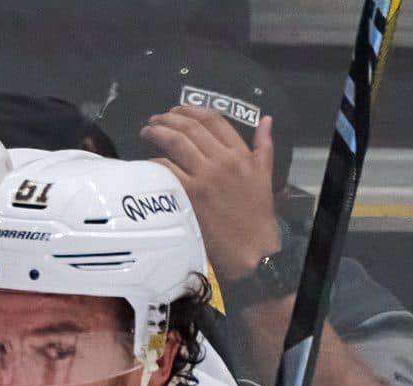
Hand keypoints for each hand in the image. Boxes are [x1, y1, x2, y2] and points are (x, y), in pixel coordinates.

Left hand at [141, 108, 281, 284]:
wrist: (250, 247)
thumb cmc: (256, 214)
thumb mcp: (266, 174)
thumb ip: (263, 145)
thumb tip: (266, 119)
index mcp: (240, 154)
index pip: (214, 120)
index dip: (192, 110)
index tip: (178, 110)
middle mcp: (222, 161)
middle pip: (191, 128)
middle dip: (169, 119)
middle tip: (155, 119)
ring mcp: (204, 177)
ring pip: (176, 144)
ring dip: (157, 133)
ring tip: (147, 131)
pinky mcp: (189, 195)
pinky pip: (166, 169)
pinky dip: (154, 161)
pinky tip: (146, 160)